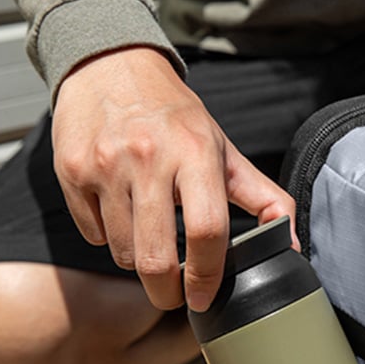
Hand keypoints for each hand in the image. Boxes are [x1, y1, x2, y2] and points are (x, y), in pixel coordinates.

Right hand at [52, 46, 296, 311]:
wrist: (111, 67)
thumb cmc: (175, 117)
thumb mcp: (224, 150)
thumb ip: (263, 198)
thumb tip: (293, 242)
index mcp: (196, 154)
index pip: (206, 232)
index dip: (207, 276)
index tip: (204, 297)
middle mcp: (148, 159)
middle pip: (155, 258)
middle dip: (167, 292)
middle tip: (174, 294)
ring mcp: (105, 166)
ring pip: (122, 253)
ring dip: (139, 261)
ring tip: (151, 237)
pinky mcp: (71, 171)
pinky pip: (91, 234)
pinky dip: (108, 237)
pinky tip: (121, 212)